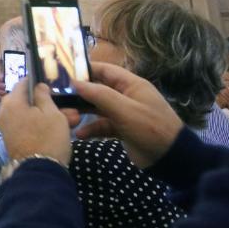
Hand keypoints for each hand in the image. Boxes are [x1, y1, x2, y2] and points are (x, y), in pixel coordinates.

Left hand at [0, 83, 71, 165]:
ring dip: (51, 116)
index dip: (38, 81)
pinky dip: (43, 126)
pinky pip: (29, 127)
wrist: (39, 173)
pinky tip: (64, 129)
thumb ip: (44, 96)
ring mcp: (9, 128)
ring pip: (32, 115)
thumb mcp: (51, 113)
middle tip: (71, 108)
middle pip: (29, 102)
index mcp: (11, 102)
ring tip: (74, 120)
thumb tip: (38, 86)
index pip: (23, 83)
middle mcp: (5, 113)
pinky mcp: (15, 140)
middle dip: (51, 104)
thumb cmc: (47, 137)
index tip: (54, 83)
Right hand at [68, 62, 183, 167]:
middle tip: (58, 96)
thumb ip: (99, 95)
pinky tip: (79, 135)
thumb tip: (75, 82)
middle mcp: (126, 96)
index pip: (105, 70)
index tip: (63, 72)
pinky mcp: (122, 129)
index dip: (85, 69)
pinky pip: (102, 125)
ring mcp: (124, 113)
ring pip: (98, 108)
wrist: (170, 158)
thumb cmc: (150, 128)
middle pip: (98, 89)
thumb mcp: (125, 110)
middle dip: (80, 92)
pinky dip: (91, 128)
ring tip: (66, 115)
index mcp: (131, 85)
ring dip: (83, 111)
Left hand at [217, 86, 228, 115]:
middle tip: (222, 88)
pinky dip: (222, 99)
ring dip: (222, 94)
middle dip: (223, 90)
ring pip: (224, 97)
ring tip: (221, 92)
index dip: (227, 88)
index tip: (226, 86)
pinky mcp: (228, 106)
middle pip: (226, 93)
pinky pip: (224, 101)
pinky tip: (222, 97)